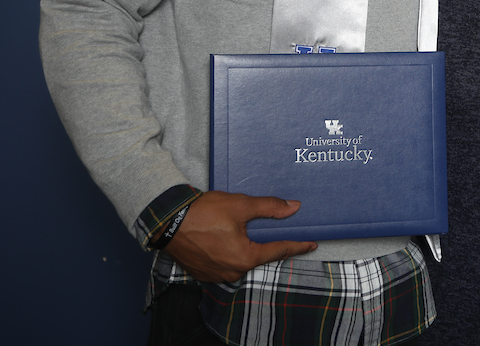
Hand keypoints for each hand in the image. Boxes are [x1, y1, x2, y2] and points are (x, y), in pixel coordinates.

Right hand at [163, 191, 316, 281]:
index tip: (312, 244)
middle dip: (266, 242)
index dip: (297, 246)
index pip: (279, 251)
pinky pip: (225, 263)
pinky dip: (230, 251)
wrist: (167, 220)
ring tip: (243, 228)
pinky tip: (227, 237)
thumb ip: (269, 207)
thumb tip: (293, 208)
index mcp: (245, 258)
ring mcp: (217, 274)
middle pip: (259, 255)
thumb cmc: (203, 213)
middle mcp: (233, 271)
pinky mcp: (204, 272)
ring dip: (246, 246)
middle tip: (275, 228)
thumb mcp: (240, 205)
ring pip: (241, 259)